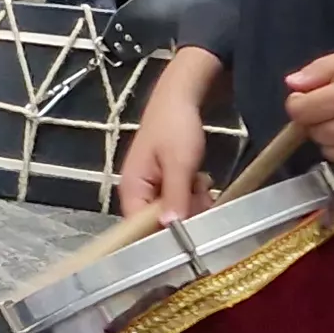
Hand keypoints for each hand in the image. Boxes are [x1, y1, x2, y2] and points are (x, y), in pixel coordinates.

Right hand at [118, 57, 217, 221]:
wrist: (180, 97)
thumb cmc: (175, 126)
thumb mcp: (179, 163)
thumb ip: (175, 196)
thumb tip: (171, 228)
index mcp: (132, 188)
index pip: (140, 228)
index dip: (164, 235)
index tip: (189, 232)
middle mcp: (137, 192)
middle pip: (158, 223)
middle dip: (183, 215)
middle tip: (201, 198)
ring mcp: (151, 186)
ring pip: (172, 212)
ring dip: (191, 204)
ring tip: (201, 184)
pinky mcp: (163, 181)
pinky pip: (177, 200)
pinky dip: (191, 195)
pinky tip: (199, 180)